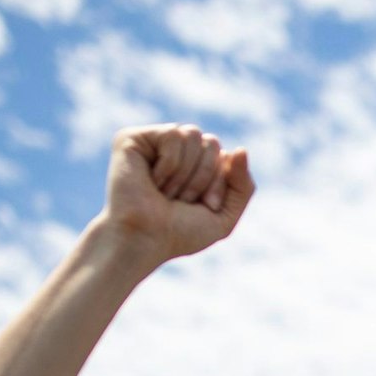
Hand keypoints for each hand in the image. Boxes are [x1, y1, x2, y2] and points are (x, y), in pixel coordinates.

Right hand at [99, 124, 254, 263]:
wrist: (144, 240)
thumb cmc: (179, 232)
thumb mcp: (224, 215)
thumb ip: (243, 184)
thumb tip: (241, 149)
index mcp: (195, 164)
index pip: (225, 155)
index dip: (219, 182)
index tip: (204, 205)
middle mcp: (175, 150)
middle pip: (211, 142)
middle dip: (203, 177)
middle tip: (181, 200)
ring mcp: (153, 142)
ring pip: (192, 134)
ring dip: (185, 173)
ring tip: (165, 192)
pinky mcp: (132, 138)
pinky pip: (172, 134)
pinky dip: (169, 164)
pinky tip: (152, 180)